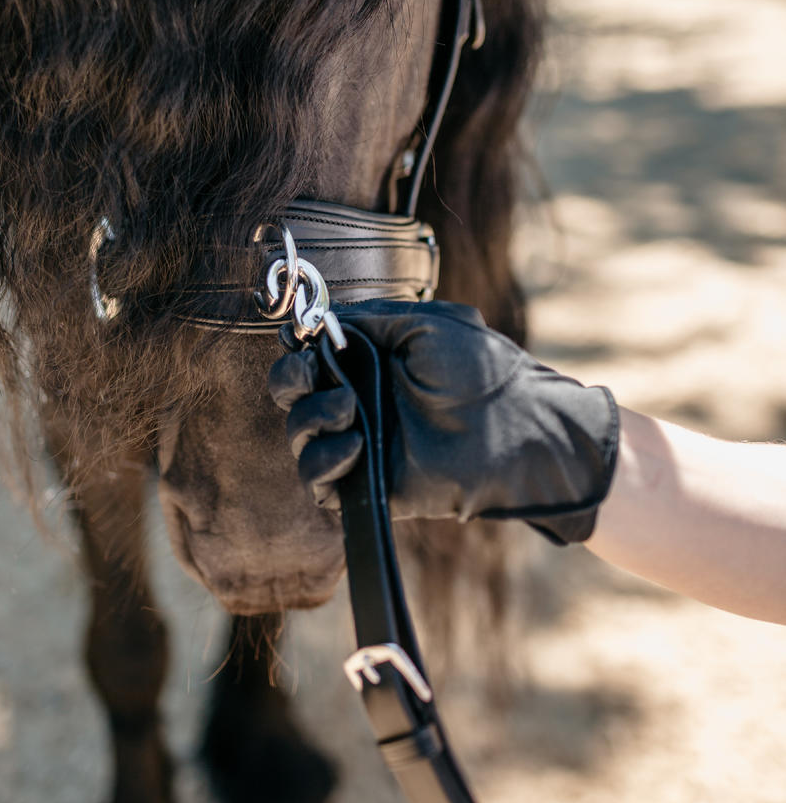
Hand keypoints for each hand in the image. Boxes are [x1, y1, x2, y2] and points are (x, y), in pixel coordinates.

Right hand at [269, 300, 618, 543]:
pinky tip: (355, 443)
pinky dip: (323, 461)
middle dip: (289, 380)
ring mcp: (359, 443)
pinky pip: (317, 481)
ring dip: (310, 417)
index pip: (310, 356)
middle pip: (292, 394)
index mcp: (370, 361)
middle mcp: (358, 401)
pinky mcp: (366, 484)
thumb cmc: (482, 370)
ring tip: (349, 409)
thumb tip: (323, 320)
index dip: (296, 348)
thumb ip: (370, 318)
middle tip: (311, 374)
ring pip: (299, 435)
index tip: (299, 338)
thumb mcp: (426, 323)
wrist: (514, 426)